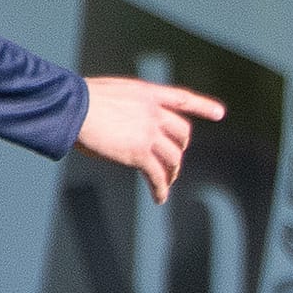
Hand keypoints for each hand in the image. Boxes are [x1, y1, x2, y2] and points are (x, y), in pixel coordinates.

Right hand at [77, 76, 225, 202]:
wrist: (72, 107)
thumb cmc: (78, 100)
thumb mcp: (110, 94)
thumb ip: (125, 108)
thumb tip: (121, 126)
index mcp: (148, 93)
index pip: (183, 98)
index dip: (203, 106)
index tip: (220, 113)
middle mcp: (154, 112)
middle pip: (182, 133)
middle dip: (179, 148)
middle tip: (173, 161)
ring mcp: (149, 133)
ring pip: (173, 157)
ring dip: (172, 172)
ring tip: (166, 183)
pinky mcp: (139, 153)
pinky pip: (157, 175)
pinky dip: (160, 189)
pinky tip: (159, 198)